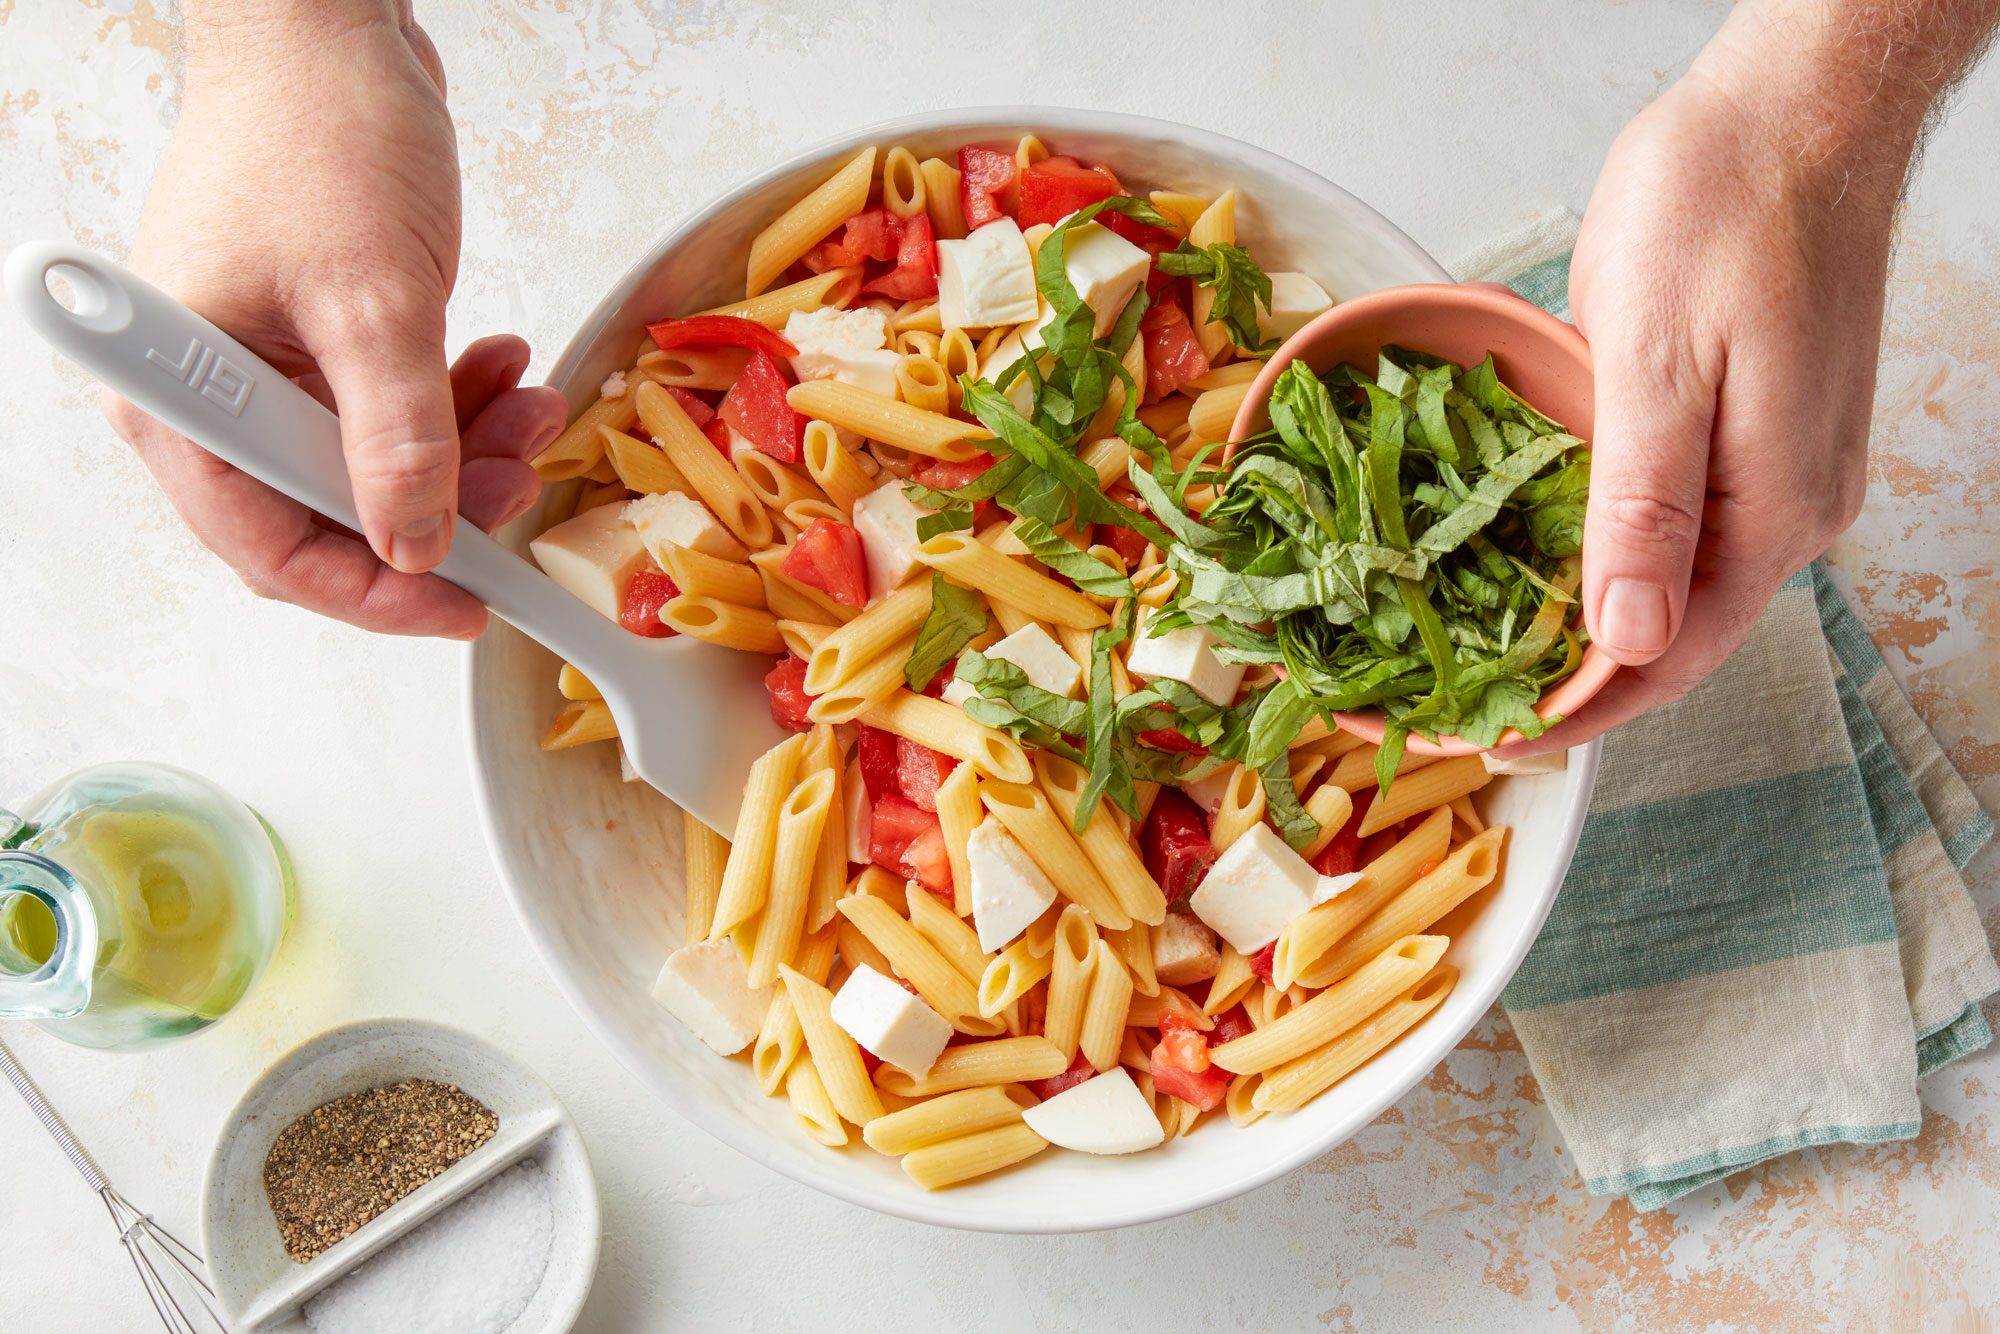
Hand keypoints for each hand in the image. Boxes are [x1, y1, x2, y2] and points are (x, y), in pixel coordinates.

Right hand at [101, 3, 563, 637]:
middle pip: (332, 515)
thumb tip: (414, 546)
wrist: (327, 29)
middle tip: (520, 483)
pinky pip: (395, 409)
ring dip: (466, 453)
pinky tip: (503, 371)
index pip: (274, 549)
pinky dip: (455, 404)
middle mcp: (218, 397)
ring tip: (533, 410)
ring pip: (378, 465)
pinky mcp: (321, 338)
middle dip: (440, 509)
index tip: (469, 605)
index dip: (377, 592)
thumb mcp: (374, 300)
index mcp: (188, 398)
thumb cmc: (319, 135)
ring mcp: (269, 369)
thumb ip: (396, 436)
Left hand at [1496, 0, 1992, 753]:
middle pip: (1671, 633)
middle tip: (1466, 692)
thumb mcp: (1659, 357)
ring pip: (1673, 577)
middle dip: (1572, 674)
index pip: (1667, 661)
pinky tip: (1540, 540)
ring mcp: (1785, 467)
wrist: (1799, 106)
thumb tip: (1626, 641)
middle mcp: (1792, 507)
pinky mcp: (1763, 427)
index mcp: (1774, 510)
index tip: (1490, 737)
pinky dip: (1609, 542)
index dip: (1577, 712)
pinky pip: (1681, 517)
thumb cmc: (1726, 204)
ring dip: (1585, 610)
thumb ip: (1645, 506)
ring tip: (1484, 635)